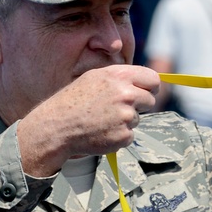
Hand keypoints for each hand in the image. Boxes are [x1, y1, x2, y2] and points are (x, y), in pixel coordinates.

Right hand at [17, 65, 158, 176]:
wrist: (58, 126)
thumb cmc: (74, 101)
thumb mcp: (95, 78)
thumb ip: (121, 78)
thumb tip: (145, 82)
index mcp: (118, 76)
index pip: (153, 79)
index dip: (151, 86)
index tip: (147, 91)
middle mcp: (125, 94)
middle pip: (150, 100)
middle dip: (139, 105)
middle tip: (119, 108)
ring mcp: (126, 116)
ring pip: (138, 118)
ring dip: (125, 121)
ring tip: (103, 119)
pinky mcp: (124, 135)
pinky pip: (130, 135)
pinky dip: (119, 135)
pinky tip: (102, 131)